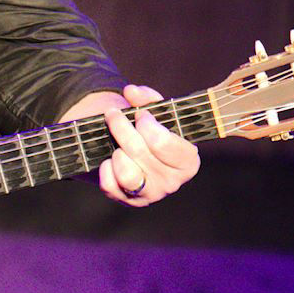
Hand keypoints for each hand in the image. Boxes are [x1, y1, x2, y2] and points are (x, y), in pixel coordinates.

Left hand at [97, 83, 200, 206]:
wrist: (132, 152)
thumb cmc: (148, 131)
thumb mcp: (154, 111)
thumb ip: (146, 98)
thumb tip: (132, 91)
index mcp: (187, 161)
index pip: (163, 143)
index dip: (148, 125)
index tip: (141, 115)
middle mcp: (172, 182)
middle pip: (141, 152)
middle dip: (122, 128)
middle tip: (114, 115)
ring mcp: (149, 195)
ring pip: (127, 174)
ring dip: (117, 152)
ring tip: (117, 144)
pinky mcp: (127, 201)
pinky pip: (110, 185)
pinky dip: (106, 169)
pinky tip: (109, 159)